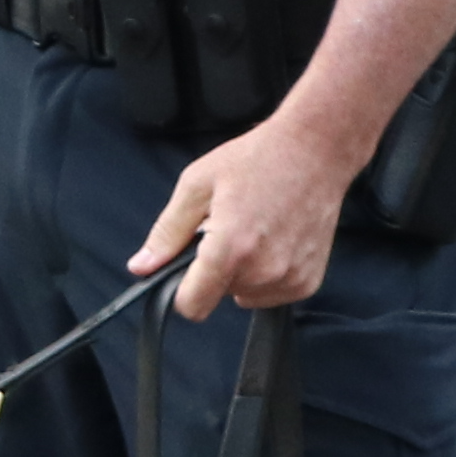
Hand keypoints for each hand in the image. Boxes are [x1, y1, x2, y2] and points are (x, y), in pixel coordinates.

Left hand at [129, 111, 356, 315]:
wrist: (315, 150)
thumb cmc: (257, 160)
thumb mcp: (197, 185)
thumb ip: (167, 232)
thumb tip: (140, 267)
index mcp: (230, 248)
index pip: (192, 306)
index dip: (182, 291)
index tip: (187, 270)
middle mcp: (263, 270)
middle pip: (219, 296)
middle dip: (216, 270)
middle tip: (229, 229)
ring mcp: (290, 278)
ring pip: (245, 296)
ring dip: (243, 273)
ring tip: (255, 231)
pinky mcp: (308, 281)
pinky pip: (273, 293)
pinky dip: (269, 275)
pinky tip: (275, 240)